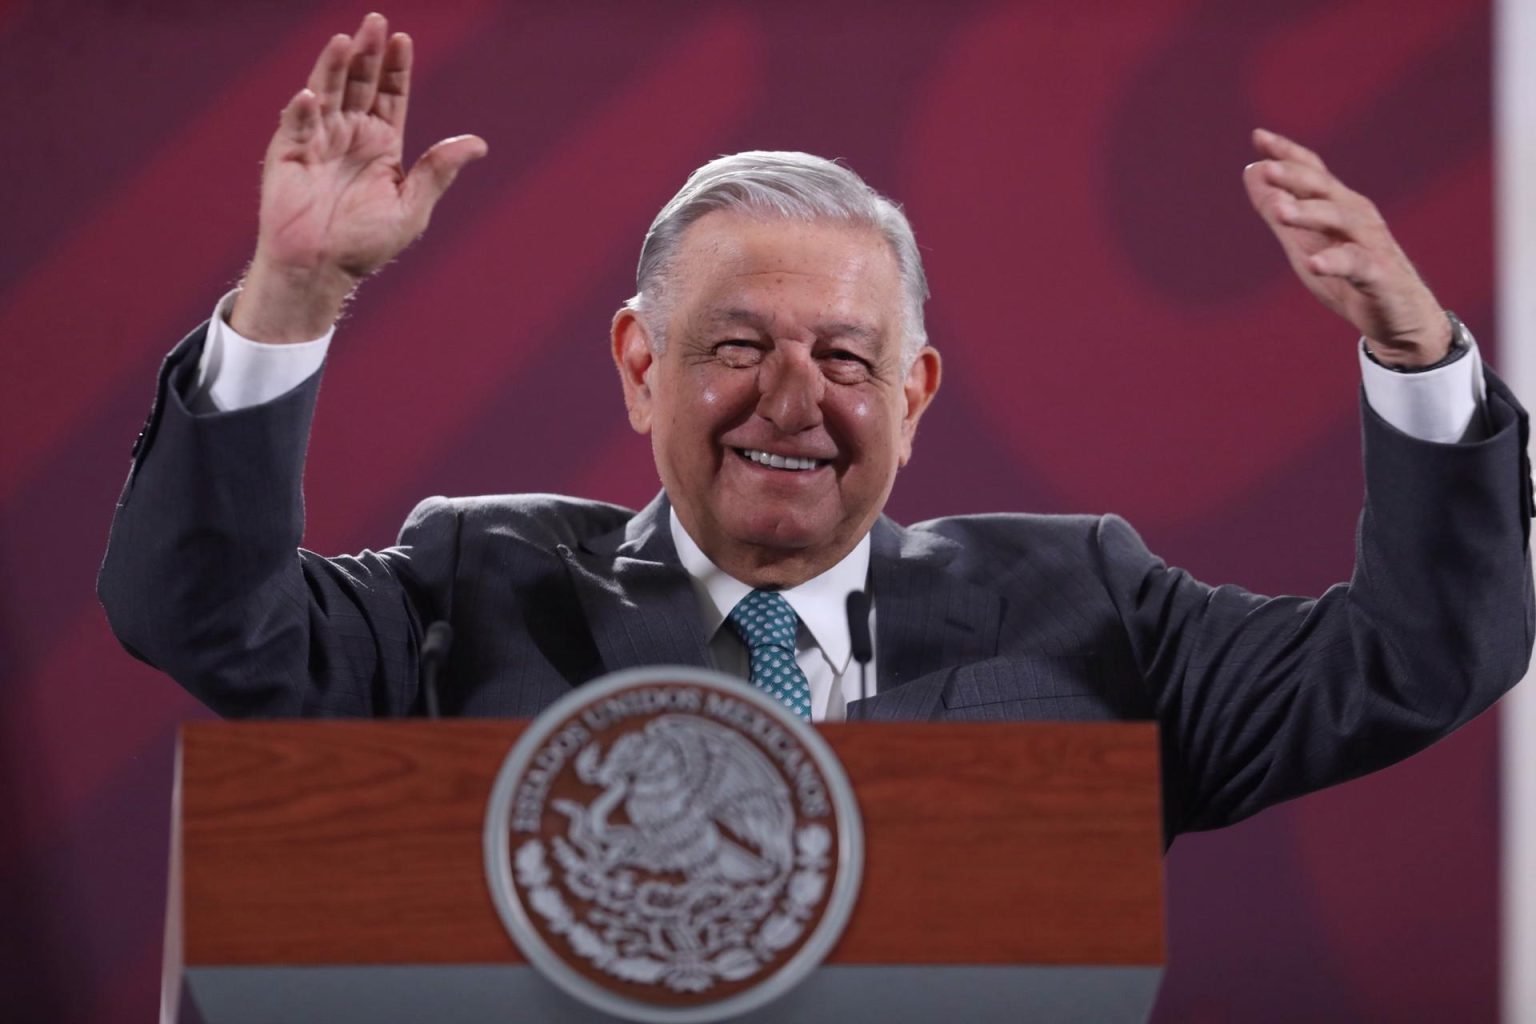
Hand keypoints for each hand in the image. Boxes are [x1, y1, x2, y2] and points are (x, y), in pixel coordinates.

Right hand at [231, 12, 487, 342]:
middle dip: (368, 54)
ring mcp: (318, 140)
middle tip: (376, 22)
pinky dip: (303, 111)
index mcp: (381, 144)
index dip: (396, 67)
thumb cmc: (366, 243)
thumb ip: (438, 171)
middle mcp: (349, 135)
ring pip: (328, 93)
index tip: (404, 39)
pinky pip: (297, 126)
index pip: (390, 95)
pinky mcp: (289, 154)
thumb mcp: (411, 206)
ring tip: (347, 40)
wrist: (323, 269)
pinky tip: (312, 96)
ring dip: (334, 67)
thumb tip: (478, 144)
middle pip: (360, 83)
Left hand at [1243, 128, 1450, 367]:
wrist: (1402, 317)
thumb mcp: (1305, 242)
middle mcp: (1357, 216)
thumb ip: (1278, 210)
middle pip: (1325, 190)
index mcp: (1338, 206)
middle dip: (1296, 178)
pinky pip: (1358, 265)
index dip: (1287, 154)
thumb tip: (1251, 171)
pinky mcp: (1381, 275)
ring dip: (1310, 214)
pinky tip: (1314, 264)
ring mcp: (1371, 243)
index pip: (1312, 172)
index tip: (1258, 136)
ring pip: (1341, 220)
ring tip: (1281, 211)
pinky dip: (1336, 262)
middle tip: (1266, 169)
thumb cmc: (1351, 276)